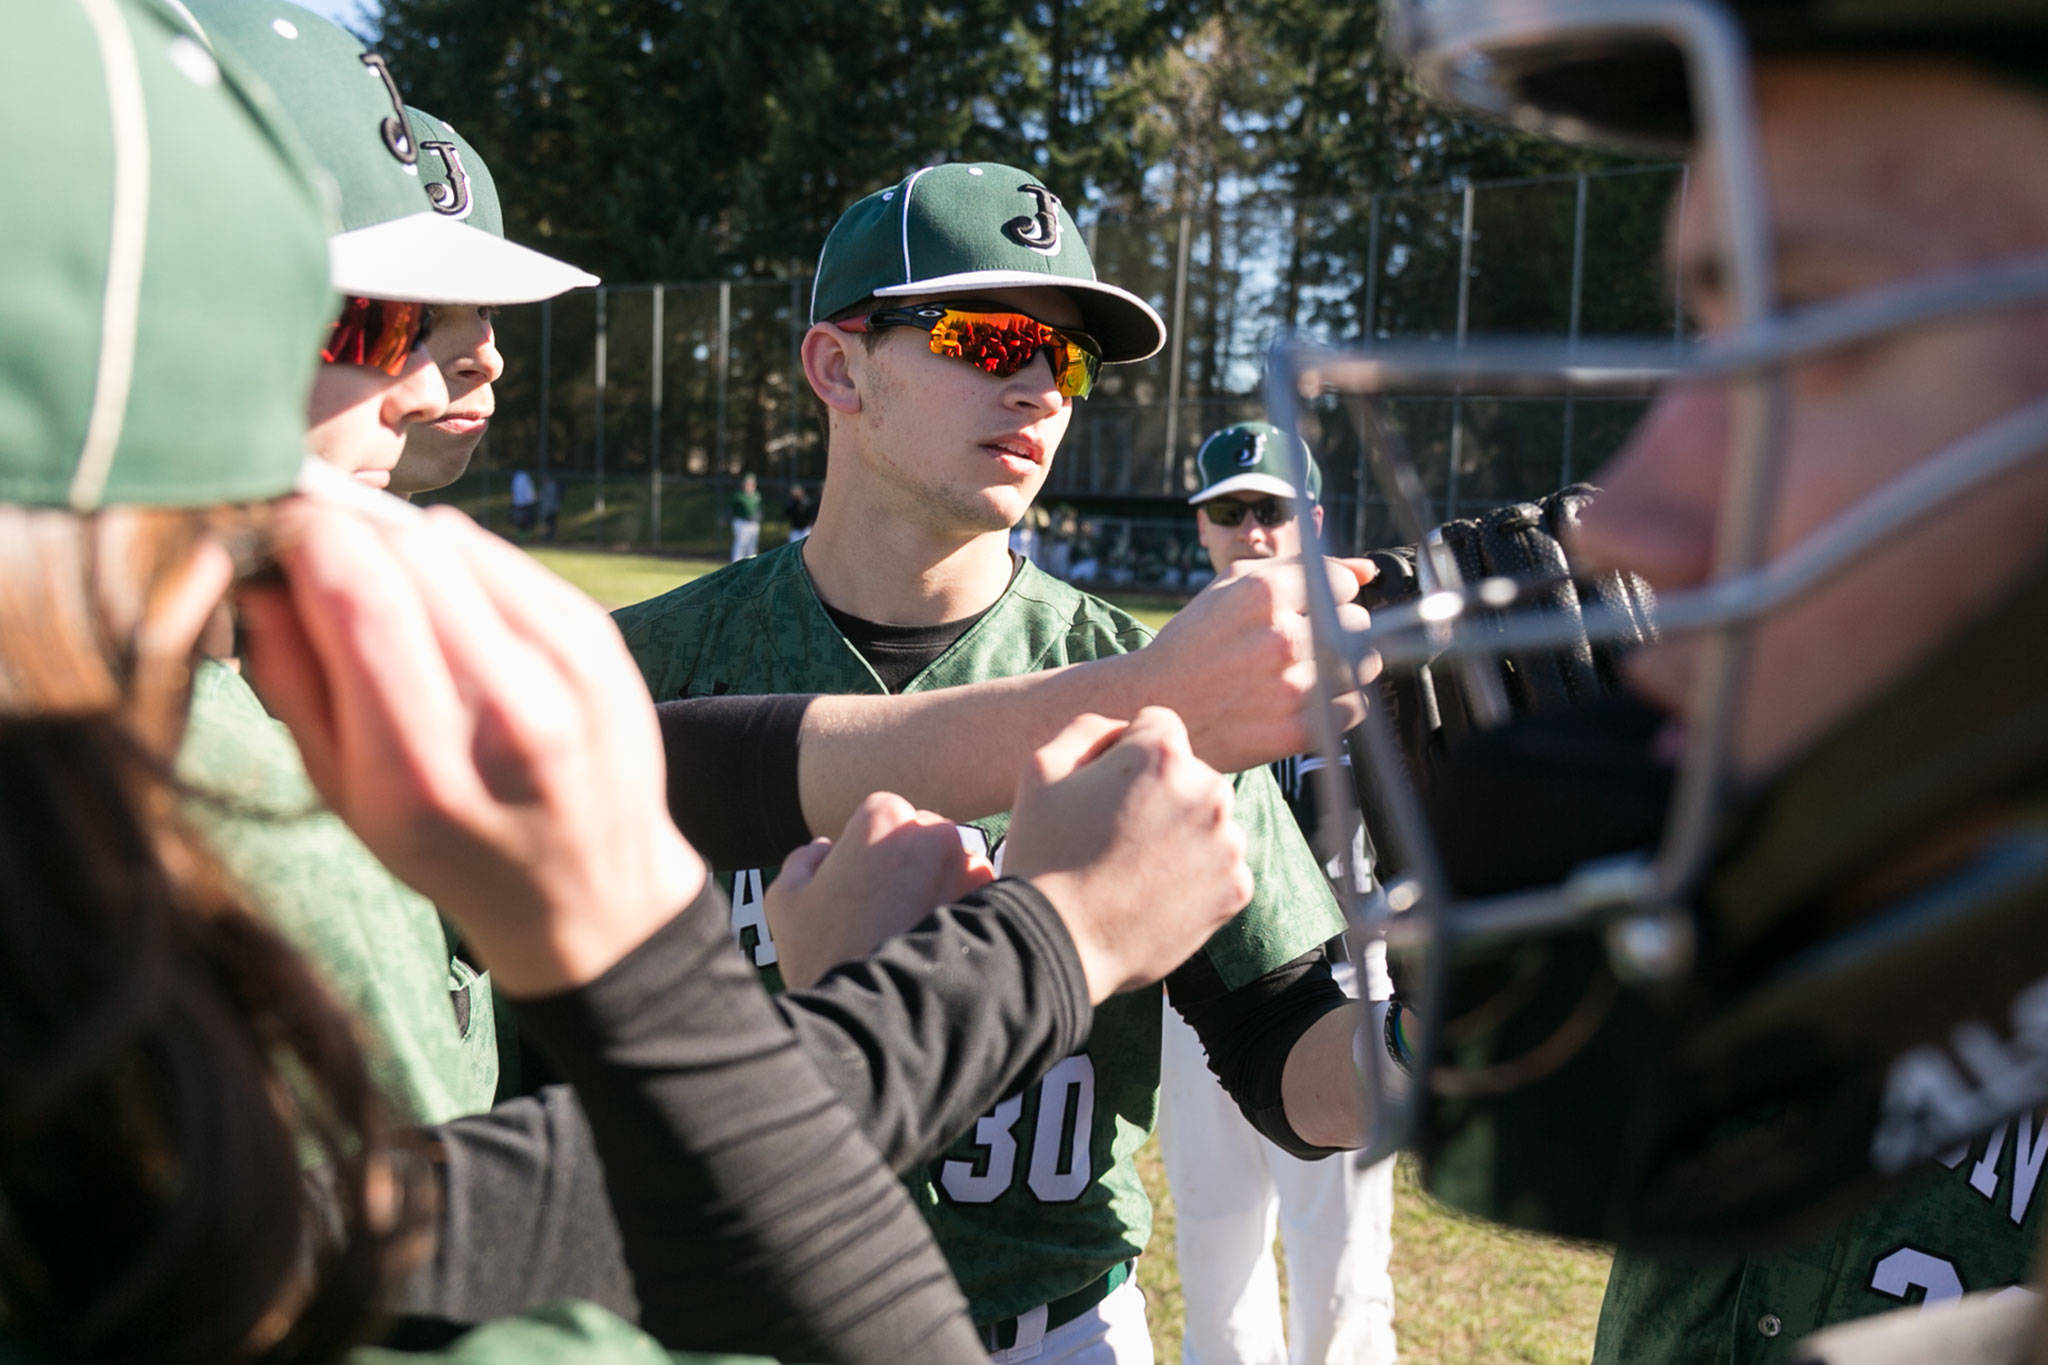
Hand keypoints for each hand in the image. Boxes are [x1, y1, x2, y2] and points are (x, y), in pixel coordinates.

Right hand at [239, 500, 705, 997]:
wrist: (590, 892)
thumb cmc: (449, 850)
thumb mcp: (345, 799)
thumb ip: (293, 686)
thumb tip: (257, 575)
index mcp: (425, 767)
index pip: (358, 596)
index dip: (306, 537)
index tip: (276, 528)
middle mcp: (507, 712)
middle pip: (406, 550)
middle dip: (347, 532)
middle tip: (318, 553)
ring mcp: (567, 671)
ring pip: (455, 540)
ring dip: (403, 546)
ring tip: (394, 601)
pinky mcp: (601, 639)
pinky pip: (503, 556)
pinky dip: (460, 562)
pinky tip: (452, 611)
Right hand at [765, 794, 994, 989]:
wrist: (875, 1019)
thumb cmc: (822, 956)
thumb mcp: (786, 903)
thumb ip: (803, 861)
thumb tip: (822, 848)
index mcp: (882, 815)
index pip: (884, 817)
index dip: (870, 853)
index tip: (863, 889)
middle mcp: (933, 828)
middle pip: (924, 836)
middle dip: (909, 865)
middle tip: (887, 912)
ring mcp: (969, 863)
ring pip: (954, 864)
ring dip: (939, 886)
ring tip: (913, 930)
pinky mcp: (992, 900)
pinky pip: (979, 895)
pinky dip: (963, 912)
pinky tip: (937, 944)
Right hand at [1002, 709, 1251, 1002]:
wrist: (1059, 943)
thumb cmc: (1044, 853)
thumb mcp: (1041, 768)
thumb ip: (1090, 728)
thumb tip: (1124, 729)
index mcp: (1163, 754)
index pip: (1158, 726)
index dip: (1125, 753)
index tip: (1106, 791)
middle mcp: (1208, 790)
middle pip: (1189, 774)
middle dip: (1160, 793)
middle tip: (1116, 834)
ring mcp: (1228, 843)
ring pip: (1208, 821)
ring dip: (1181, 834)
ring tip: (1135, 868)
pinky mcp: (1236, 888)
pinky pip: (1221, 866)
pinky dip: (1196, 876)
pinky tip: (1156, 893)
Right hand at [1133, 556, 1379, 772]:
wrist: (1153, 704)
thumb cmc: (1194, 642)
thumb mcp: (1233, 586)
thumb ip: (1302, 568)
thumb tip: (1366, 570)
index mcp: (1264, 593)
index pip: (1344, 583)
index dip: (1328, 595)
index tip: (1308, 611)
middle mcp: (1281, 637)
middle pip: (1357, 622)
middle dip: (1336, 630)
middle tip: (1301, 645)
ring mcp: (1291, 686)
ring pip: (1363, 664)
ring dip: (1344, 666)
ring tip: (1307, 671)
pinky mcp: (1296, 731)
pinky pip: (1355, 708)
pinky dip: (1340, 704)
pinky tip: (1309, 699)